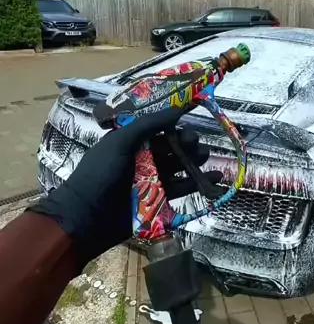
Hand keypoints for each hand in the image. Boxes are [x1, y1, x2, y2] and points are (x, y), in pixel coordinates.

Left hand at [30, 108, 220, 270]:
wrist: (87, 215)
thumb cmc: (100, 172)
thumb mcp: (121, 141)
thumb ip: (149, 124)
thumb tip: (179, 108)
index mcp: (131, 142)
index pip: (159, 130)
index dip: (175, 125)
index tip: (190, 121)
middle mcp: (143, 159)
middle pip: (172, 148)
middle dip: (187, 144)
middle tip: (197, 144)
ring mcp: (151, 180)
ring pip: (179, 167)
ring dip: (195, 161)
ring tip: (207, 157)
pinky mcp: (159, 200)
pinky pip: (182, 189)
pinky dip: (199, 184)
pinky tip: (216, 178)